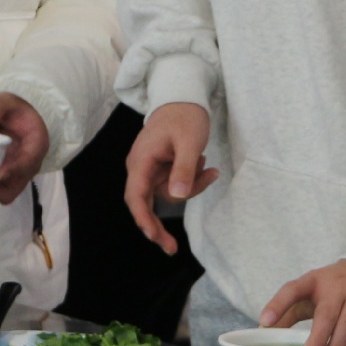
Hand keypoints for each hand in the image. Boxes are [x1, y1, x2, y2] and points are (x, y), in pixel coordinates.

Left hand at [0, 93, 47, 203]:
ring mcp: (20, 172)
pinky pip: (0, 190)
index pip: (28, 162)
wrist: (21, 116)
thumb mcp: (6, 100)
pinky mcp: (9, 176)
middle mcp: (30, 163)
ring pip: (7, 193)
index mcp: (36, 143)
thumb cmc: (15, 109)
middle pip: (17, 186)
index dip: (14, 170)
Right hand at [124, 102, 217, 254]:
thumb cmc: (184, 116)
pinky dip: (192, 181)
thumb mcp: (190, 142)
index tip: (154, 238)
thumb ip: (184, 168)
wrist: (183, 97)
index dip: (142, 219)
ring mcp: (150, 169)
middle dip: (159, 224)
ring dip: (192, 188)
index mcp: (141, 161)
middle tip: (173, 248)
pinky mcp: (161, 169)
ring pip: (167, 194)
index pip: (135, 197)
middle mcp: (140, 168)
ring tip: (210, 168)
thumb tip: (178, 196)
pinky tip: (206, 165)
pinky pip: (175, 184)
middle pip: (145, 203)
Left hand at [262, 260, 345, 345]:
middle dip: (316, 340)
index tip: (265, 322)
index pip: (293, 289)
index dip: (278, 304)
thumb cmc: (334, 289)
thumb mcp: (310, 293)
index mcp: (314, 280)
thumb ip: (288, 310)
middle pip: (326, 314)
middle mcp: (337, 287)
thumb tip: (264, 331)